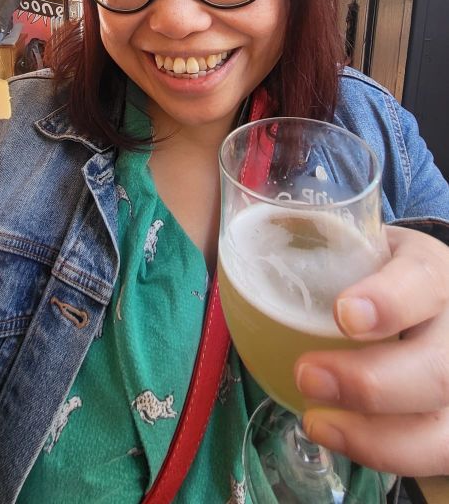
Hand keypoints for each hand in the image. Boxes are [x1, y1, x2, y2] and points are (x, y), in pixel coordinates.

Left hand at [294, 225, 448, 475]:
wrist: (422, 305)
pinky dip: (381, 453)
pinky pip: (431, 455)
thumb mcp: (362, 246)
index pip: (424, 282)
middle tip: (307, 375)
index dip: (389, 302)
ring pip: (440, 426)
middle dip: (369, 382)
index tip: (342, 313)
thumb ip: (322, 242)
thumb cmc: (379, 274)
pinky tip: (334, 435)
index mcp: (433, 271)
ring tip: (315, 420)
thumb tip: (257, 231)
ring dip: (374, 433)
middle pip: (437, 368)